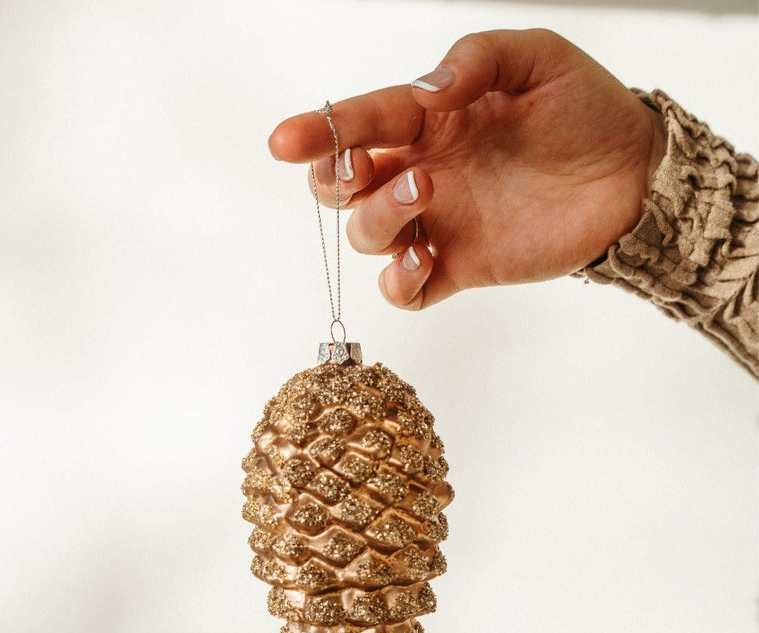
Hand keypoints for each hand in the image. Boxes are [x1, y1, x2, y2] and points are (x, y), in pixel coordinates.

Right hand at [269, 29, 666, 309]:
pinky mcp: (459, 266)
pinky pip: (407, 289)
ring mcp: (437, 223)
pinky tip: (422, 260)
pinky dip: (399, 283)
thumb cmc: (582, 110)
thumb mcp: (535, 59)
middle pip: (343, 187)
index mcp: (429, 120)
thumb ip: (475, 61)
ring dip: (379, 218)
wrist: (629, 175)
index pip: (361, 124)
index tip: (286, 141)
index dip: (319, 132)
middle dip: (336, 179)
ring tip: (425, 194)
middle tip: (366, 168)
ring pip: (368, 235)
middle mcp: (421, 171)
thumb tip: (425, 91)